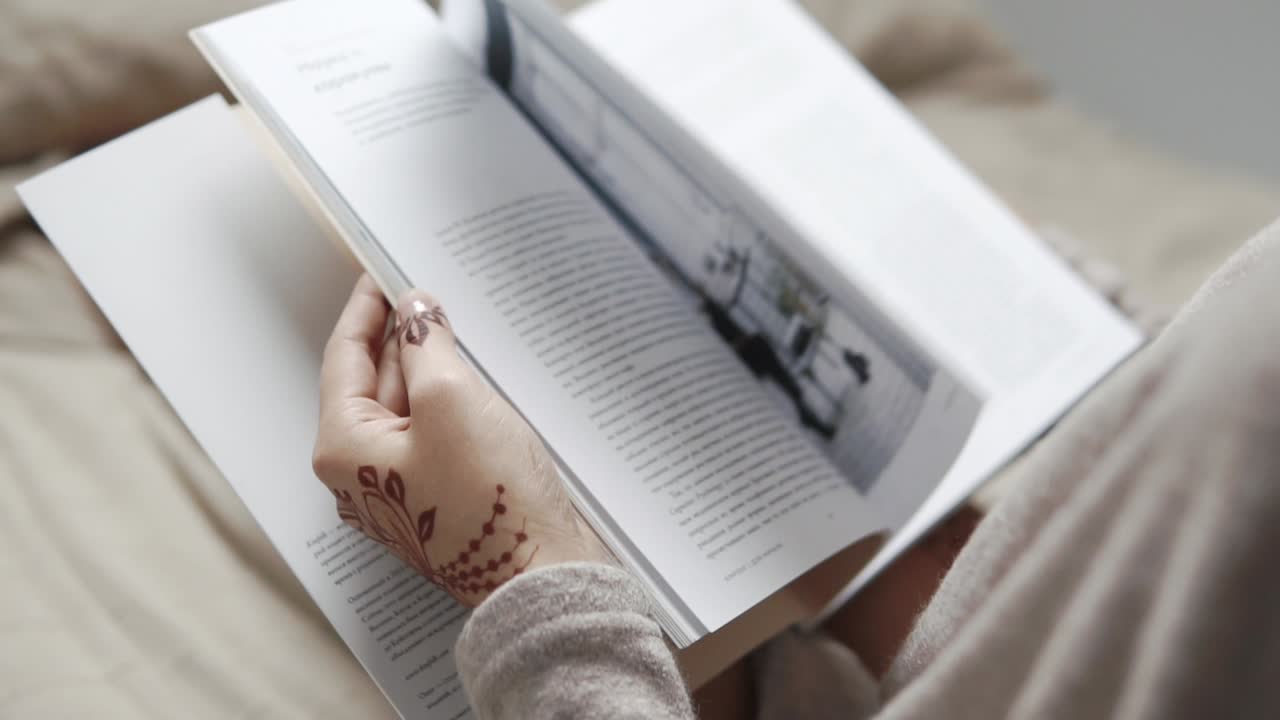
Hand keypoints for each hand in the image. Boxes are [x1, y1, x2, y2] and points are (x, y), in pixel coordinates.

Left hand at [312, 275, 608, 606]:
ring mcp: (399, 491)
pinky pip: (431, 435)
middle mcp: (361, 474)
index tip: (380, 276)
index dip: (365, 311)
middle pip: (373, 383)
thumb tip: (416, 311)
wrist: (539, 573)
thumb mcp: (451, 399)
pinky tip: (470, 378)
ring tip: (450, 326)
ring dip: (425, 366)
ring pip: (405, 409)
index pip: (344, 359)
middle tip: (422, 293)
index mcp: (345, 448)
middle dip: (398, 336)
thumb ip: (426, 345)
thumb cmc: (489, 497)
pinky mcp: (436, 500)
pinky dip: (445, 400)